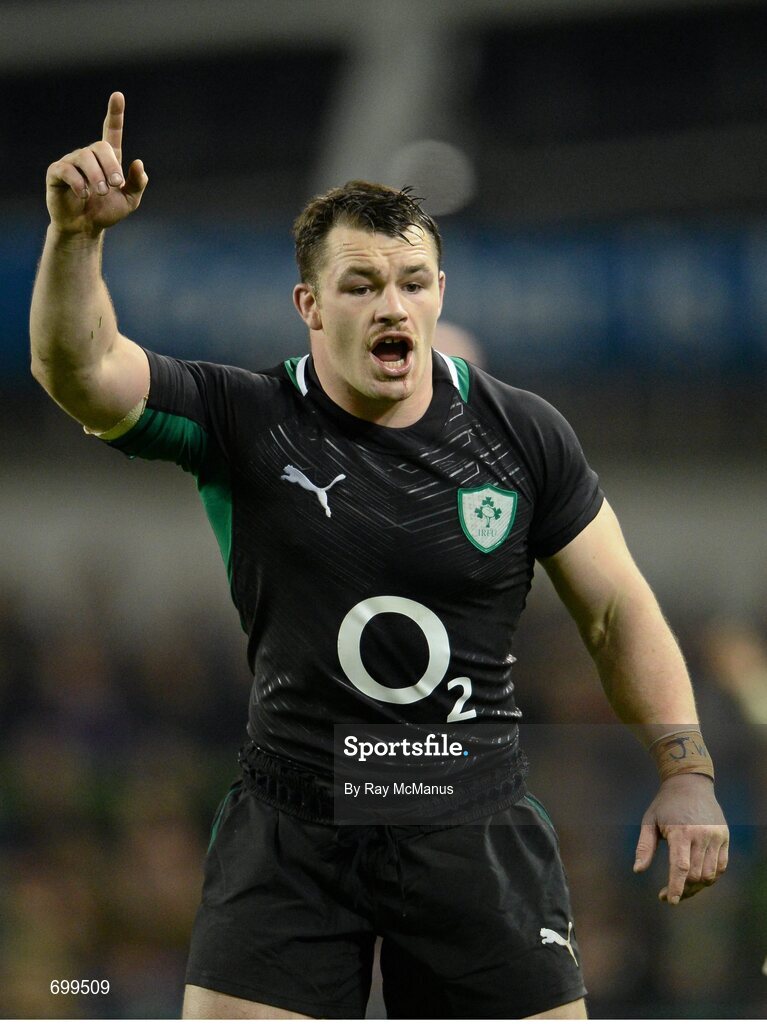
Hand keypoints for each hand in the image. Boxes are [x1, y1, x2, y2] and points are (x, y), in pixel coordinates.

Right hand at [45, 92, 147, 236]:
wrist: (84, 228)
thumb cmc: (106, 211)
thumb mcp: (129, 201)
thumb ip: (137, 183)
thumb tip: (138, 162)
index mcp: (108, 159)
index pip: (112, 131)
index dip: (115, 114)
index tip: (118, 95)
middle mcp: (89, 156)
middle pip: (100, 147)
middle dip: (111, 166)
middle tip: (116, 185)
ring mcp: (71, 162)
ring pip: (85, 158)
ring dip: (96, 177)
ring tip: (101, 193)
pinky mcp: (56, 172)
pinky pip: (67, 170)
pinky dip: (78, 182)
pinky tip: (84, 194)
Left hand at [633, 773, 728, 903]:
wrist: (690, 784)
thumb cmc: (665, 804)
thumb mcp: (649, 821)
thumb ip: (644, 846)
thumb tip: (637, 870)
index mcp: (681, 832)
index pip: (681, 868)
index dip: (675, 888)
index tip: (669, 900)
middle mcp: (701, 835)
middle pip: (696, 875)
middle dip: (682, 889)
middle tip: (667, 893)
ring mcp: (716, 836)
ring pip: (710, 875)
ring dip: (696, 886)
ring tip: (681, 886)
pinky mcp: (725, 837)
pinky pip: (721, 866)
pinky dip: (710, 877)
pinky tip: (697, 878)